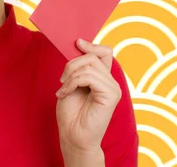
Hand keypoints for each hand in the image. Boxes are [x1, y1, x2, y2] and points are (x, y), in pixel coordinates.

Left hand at [55, 38, 121, 152]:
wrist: (72, 135)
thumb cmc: (71, 111)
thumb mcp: (72, 82)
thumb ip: (79, 66)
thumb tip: (79, 44)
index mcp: (103, 78)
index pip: (105, 52)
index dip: (91, 45)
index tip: (76, 42)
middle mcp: (111, 82)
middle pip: (92, 56)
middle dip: (71, 65)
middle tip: (62, 80)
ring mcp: (113, 89)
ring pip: (89, 66)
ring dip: (70, 76)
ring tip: (63, 90)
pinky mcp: (111, 95)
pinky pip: (89, 77)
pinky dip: (72, 83)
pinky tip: (66, 93)